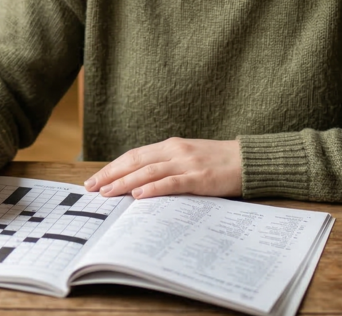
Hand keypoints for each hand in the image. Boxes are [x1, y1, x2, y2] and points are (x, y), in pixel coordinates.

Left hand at [84, 137, 241, 198]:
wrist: (249, 160)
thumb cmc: (219, 162)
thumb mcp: (189, 158)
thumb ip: (168, 165)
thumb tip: (141, 181)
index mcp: (171, 146)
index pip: (134, 155)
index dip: (113, 167)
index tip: (95, 179)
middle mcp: (176, 151)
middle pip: (136, 161)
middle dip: (111, 174)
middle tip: (92, 187)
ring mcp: (187, 163)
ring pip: (149, 172)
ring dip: (125, 182)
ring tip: (107, 192)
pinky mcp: (200, 177)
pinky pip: (172, 183)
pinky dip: (153, 188)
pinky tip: (139, 195)